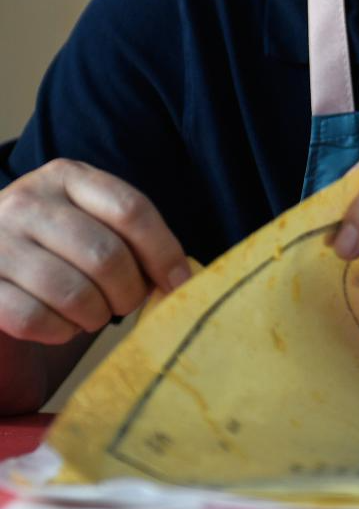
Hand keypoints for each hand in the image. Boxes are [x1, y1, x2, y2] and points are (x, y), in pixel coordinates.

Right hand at [0, 159, 189, 344]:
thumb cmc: (51, 243)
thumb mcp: (86, 217)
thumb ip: (127, 235)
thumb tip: (177, 278)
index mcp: (66, 176)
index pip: (131, 209)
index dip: (164, 251)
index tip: (179, 281)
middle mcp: (29, 201)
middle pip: (107, 255)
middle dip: (129, 291)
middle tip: (127, 302)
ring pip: (74, 292)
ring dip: (96, 315)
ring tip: (93, 313)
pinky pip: (36, 319)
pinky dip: (60, 332)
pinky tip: (62, 324)